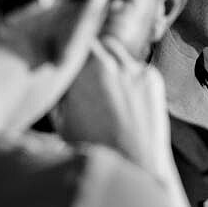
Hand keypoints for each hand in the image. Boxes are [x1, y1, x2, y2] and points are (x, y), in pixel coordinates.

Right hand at [53, 34, 171, 172]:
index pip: (73, 41)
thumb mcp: (63, 121)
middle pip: (96, 43)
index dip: (70, 48)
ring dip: (110, 62)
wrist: (135, 165)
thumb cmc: (93, 149)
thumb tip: (55, 77)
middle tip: (87, 72)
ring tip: (107, 89)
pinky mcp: (152, 78)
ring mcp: (133, 69)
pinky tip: (127, 102)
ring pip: (117, 52)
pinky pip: (136, 69)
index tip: (68, 56)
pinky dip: (130, 79)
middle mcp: (108, 63)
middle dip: (91, 54)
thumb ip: (59, 94)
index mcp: (81, 70)